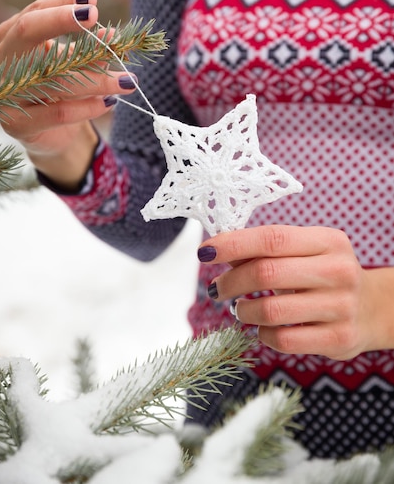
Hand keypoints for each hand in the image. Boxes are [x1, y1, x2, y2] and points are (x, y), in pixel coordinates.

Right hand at [0, 0, 136, 188]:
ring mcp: (6, 91)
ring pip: (54, 77)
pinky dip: (87, 107)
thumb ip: (91, 46)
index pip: (36, 10)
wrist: (52, 134)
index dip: (63, 3)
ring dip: (98, 78)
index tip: (92, 0)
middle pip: (28, 30)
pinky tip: (109, 102)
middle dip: (62, 20)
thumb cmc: (62, 88)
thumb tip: (115, 36)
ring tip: (128, 80)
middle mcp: (4, 59)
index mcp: (14, 36)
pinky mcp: (17, 124)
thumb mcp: (76, 61)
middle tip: (97, 19)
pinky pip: (57, 113)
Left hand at [198, 225, 393, 359]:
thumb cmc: (324, 275)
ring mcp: (342, 306)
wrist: (373, 308)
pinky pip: (284, 340)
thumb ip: (265, 250)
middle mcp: (338, 270)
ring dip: (243, 311)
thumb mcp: (304, 253)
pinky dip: (263, 335)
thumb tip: (217, 251)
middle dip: (231, 281)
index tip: (205, 251)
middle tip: (217, 288)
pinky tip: (262, 328)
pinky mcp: (339, 339)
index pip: (272, 238)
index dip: (233, 244)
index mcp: (328, 241)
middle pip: (266, 273)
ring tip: (239, 309)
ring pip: (271, 311)